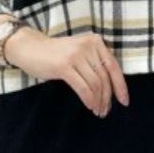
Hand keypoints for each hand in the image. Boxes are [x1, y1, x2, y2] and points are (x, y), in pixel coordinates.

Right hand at [6, 26, 129, 117]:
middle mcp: (88, 46)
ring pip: (95, 84)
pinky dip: (88, 99)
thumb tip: (111, 88)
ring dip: (98, 101)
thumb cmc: (55, 54)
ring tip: (97, 111)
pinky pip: (83, 87)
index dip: (120, 86)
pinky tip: (90, 106)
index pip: (114, 67)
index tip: (124, 101)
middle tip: (105, 110)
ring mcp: (76, 55)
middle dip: (107, 98)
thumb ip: (95, 62)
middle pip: (105, 78)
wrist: (29, 47)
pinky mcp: (64, 66)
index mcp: (95, 41)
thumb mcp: (80, 52)